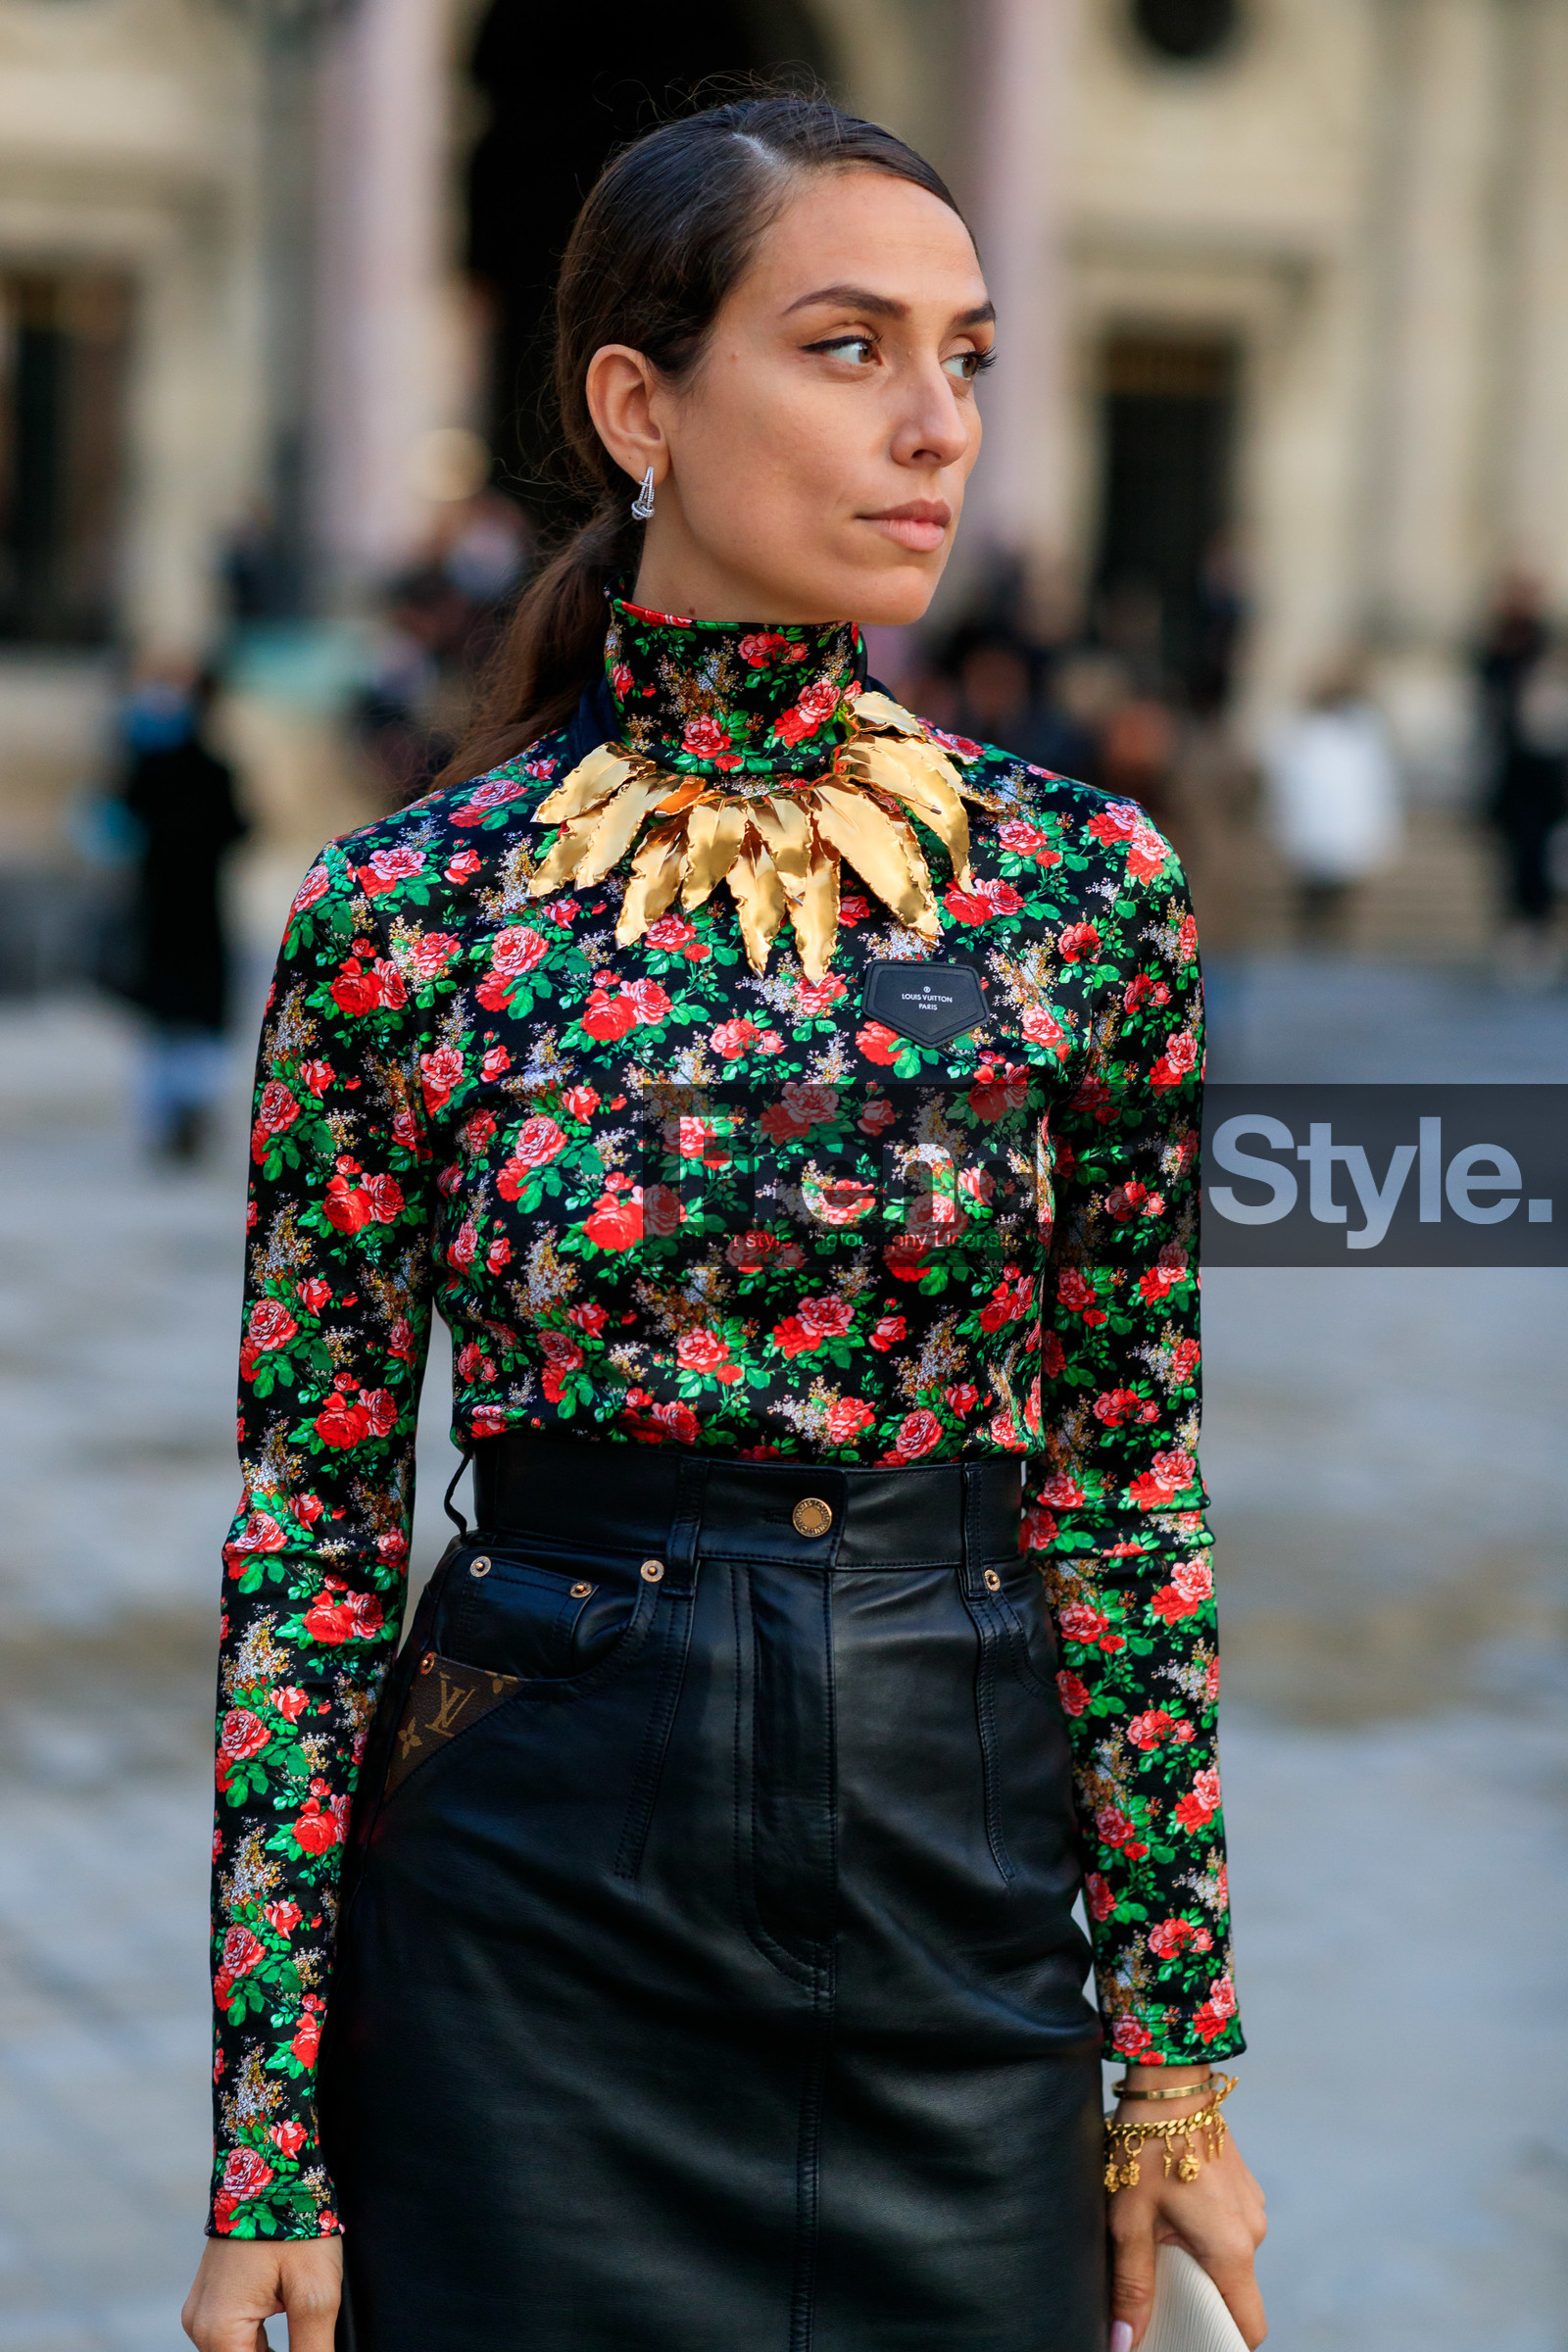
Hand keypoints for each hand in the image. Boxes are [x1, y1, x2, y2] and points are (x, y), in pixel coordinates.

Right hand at [181, 2234, 342, 2351]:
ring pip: (240, 2351)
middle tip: (312, 2337)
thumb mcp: (315, 2293)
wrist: (270, 2161)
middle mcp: (200, 2324)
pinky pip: (236, 2332)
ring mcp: (203, 2307)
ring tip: (302, 2326)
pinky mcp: (213, 2294)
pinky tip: (291, 2324)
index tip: (311, 2346)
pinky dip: (262, 2339)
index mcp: (218, 2331)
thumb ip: (312, 2350)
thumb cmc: (292, 2221)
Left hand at [1106, 2083, 1265, 2348]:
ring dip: (1200, 2257)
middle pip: (1234, 2292)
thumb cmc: (1147, 2147)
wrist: (1169, 2083)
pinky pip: (1228, 2227)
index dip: (1221, 2342)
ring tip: (1158, 2237)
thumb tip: (1123, 2344)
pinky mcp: (1243, 2187)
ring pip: (1229, 2256)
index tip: (1191, 2339)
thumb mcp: (1129, 2220)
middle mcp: (1253, 2231)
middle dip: (1199, 2296)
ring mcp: (1252, 2206)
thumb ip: (1131, 2285)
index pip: (1248, 2326)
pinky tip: (1171, 2211)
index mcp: (1232, 2249)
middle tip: (1159, 2283)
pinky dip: (1205, 2232)